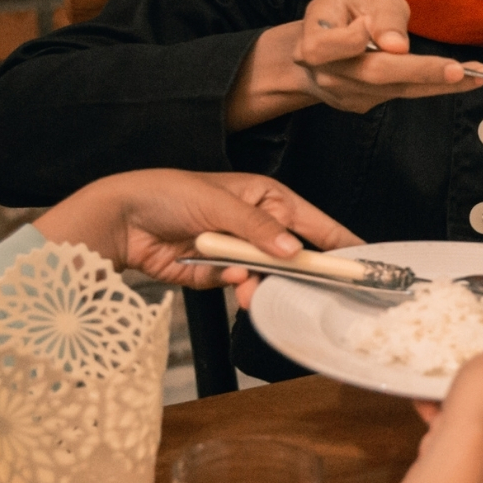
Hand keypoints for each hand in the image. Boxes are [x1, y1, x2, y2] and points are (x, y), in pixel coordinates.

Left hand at [32, 170, 361, 299]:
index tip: (362, 260)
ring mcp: (235, 249)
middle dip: (293, 271)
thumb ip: (259, 229)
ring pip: (265, 275)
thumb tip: (293, 251)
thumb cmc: (168, 193)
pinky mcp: (214, 272)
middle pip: (291, 254)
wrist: (120, 220)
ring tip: (250, 289)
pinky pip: (236, 285)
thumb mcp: (220, 203)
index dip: (337, 241)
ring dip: (259, 282)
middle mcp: (255, 224)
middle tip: (307, 286)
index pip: (312, 221)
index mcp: (265, 197)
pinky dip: (231, 285)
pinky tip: (222, 276)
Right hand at [227, 0, 482, 129]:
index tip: (371, 30)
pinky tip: (466, 80)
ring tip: (480, 76)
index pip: (326, 47)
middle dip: (419, 71)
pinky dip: (435, 86)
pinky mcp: (363, 105)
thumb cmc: (339, 17)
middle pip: (374, 73)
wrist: (309, 55)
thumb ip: (380, 17)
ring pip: (396, 89)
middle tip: (457, 69)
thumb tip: (395, 44)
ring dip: (439, 83)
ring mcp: (345, 95)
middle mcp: (327, 74)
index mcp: (312, 40)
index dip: (349, 40)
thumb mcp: (354, 0)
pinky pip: (403, 94)